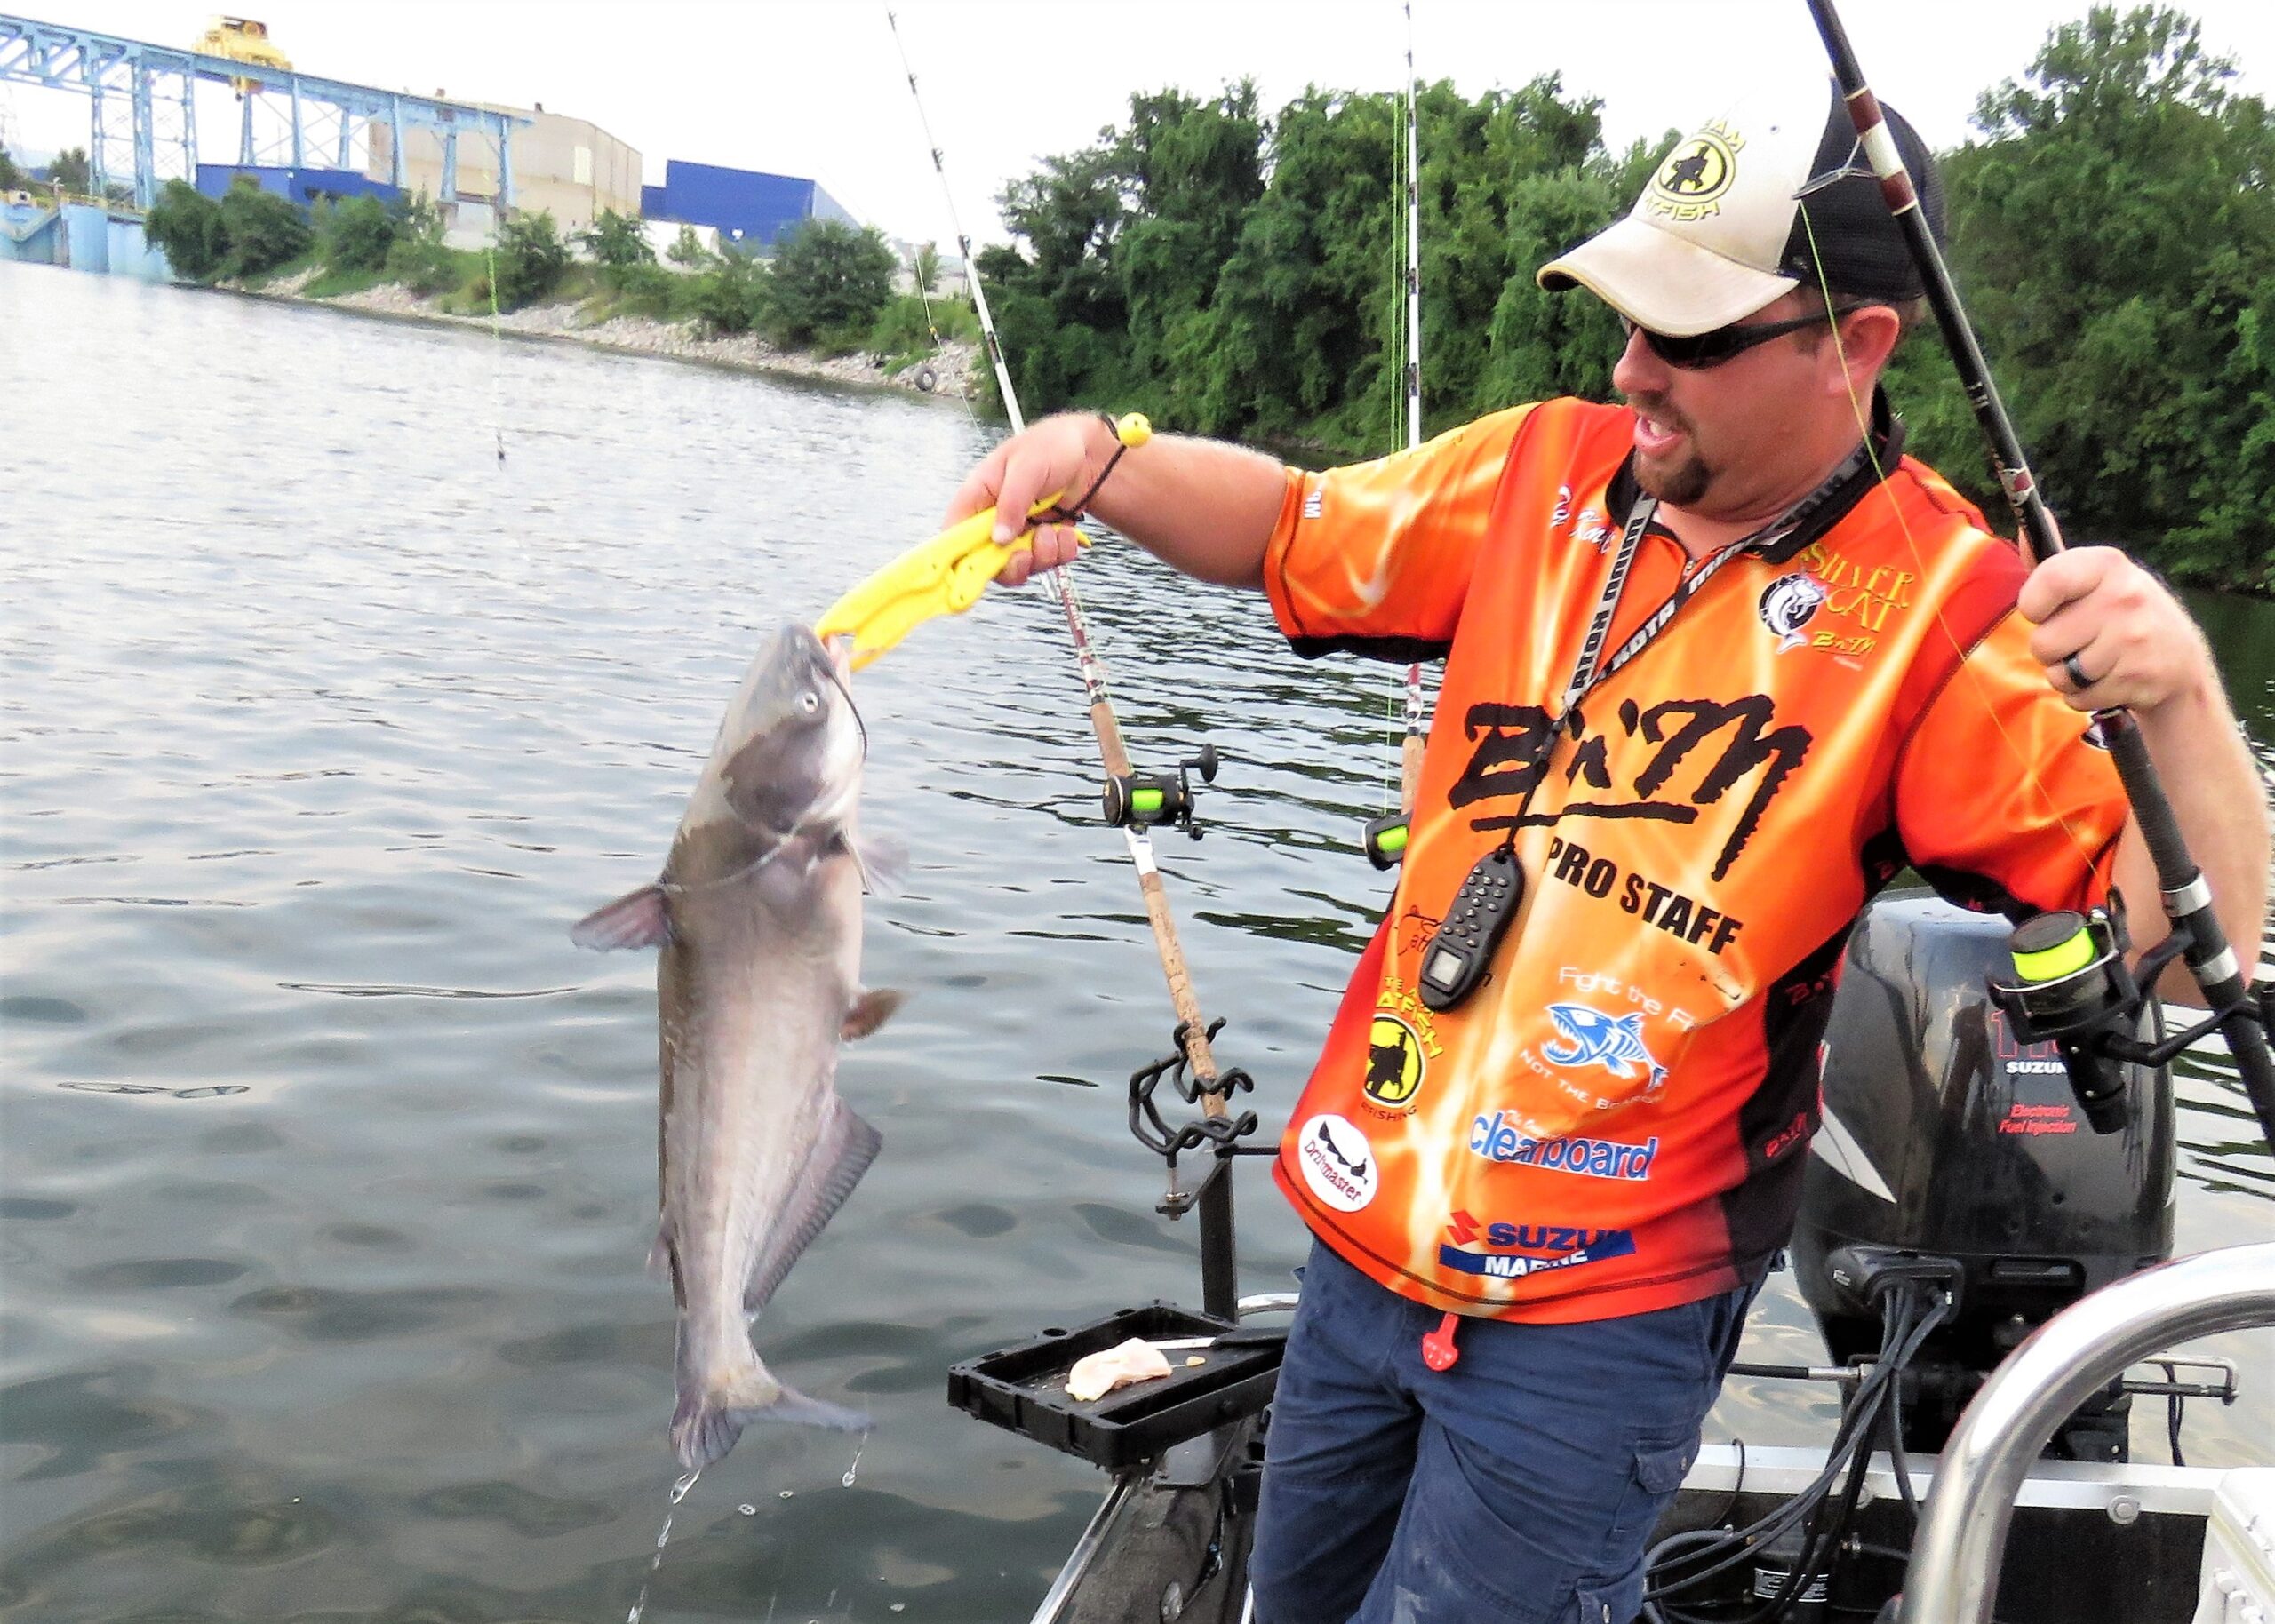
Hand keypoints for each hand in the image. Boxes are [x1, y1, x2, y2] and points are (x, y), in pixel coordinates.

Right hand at [942, 413, 1117, 586]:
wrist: (1090, 453)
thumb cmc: (1052, 446)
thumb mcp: (1028, 467)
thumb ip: (1012, 502)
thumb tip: (998, 539)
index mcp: (978, 496)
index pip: (954, 533)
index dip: (961, 556)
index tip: (985, 566)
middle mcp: (993, 518)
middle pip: (986, 561)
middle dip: (1012, 563)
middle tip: (1029, 552)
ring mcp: (1017, 531)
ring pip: (1019, 565)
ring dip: (1041, 556)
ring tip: (1055, 531)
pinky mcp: (1040, 540)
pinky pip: (1045, 561)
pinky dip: (1060, 553)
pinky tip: (1066, 532)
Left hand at [2018, 546, 2213, 713]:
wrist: (2180, 660)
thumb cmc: (2121, 614)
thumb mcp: (2096, 580)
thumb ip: (2054, 564)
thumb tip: (2023, 527)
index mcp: (2107, 565)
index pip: (2049, 580)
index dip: (2032, 605)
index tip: (2041, 611)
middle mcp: (2124, 597)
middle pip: (2043, 642)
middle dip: (2050, 650)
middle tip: (2077, 641)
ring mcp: (2133, 639)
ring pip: (2058, 675)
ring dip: (2066, 675)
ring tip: (2093, 661)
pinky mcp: (2137, 677)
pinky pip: (2077, 698)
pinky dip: (2084, 695)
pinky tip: (2107, 679)